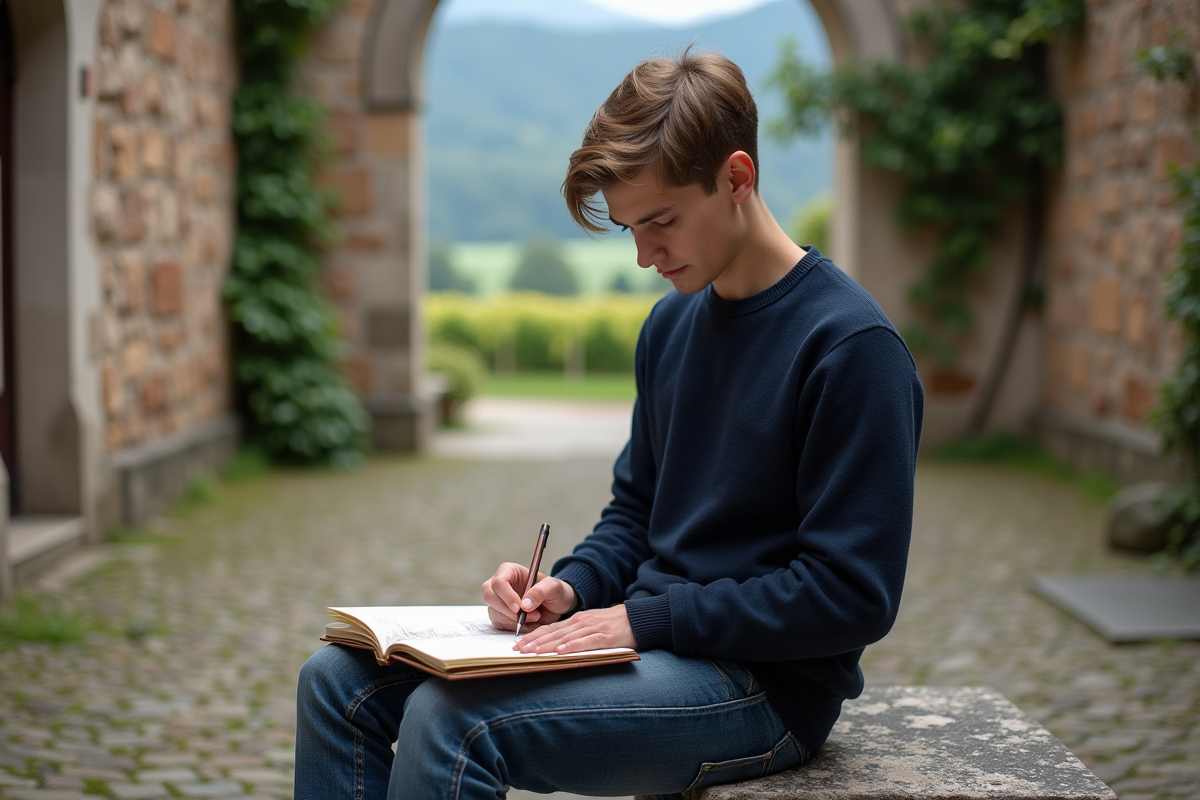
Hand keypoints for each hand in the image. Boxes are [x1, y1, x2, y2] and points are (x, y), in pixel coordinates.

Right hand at [482, 562, 576, 630]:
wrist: (556, 605)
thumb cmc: (554, 591)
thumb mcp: (553, 587)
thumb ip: (540, 591)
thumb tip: (524, 604)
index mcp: (509, 571)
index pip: (499, 582)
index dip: (507, 596)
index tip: (520, 608)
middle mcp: (499, 585)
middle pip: (490, 597)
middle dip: (509, 611)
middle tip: (532, 616)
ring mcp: (497, 601)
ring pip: (494, 613)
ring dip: (514, 621)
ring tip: (535, 617)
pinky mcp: (499, 615)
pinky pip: (499, 624)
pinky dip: (514, 627)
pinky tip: (529, 623)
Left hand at [513, 604, 635, 653]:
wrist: (637, 618)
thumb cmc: (612, 625)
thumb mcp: (590, 626)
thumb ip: (574, 634)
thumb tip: (555, 646)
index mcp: (576, 621)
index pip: (550, 628)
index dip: (533, 636)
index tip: (518, 645)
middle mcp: (581, 622)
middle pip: (553, 632)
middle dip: (534, 642)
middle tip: (518, 651)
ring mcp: (592, 628)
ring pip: (565, 637)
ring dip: (548, 645)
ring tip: (533, 652)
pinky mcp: (604, 637)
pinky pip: (586, 642)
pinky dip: (572, 647)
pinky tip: (561, 652)